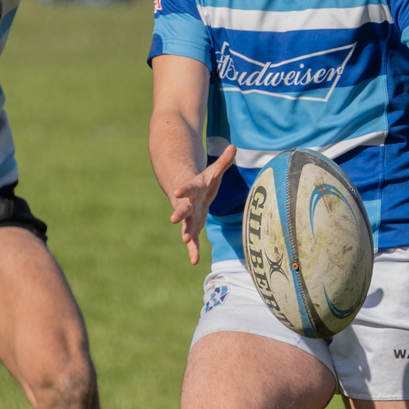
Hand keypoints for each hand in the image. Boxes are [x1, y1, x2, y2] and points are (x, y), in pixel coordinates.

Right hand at [169, 144, 237, 265]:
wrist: (187, 193)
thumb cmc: (202, 182)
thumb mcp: (213, 172)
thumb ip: (224, 162)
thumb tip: (234, 147)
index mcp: (193, 189)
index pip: (188, 187)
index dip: (183, 188)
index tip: (177, 190)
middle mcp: (188, 203)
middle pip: (183, 208)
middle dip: (179, 213)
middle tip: (174, 219)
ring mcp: (189, 216)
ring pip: (186, 225)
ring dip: (187, 233)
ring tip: (186, 241)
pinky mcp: (193, 226)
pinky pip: (193, 239)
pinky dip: (193, 249)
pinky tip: (194, 261)